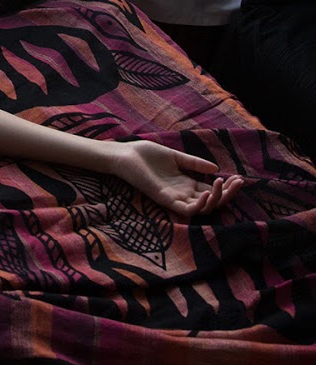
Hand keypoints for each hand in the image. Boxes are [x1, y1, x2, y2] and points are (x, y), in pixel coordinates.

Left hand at [111, 140, 242, 217]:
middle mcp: (183, 194)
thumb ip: (194, 163)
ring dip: (216, 198)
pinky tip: (207, 194)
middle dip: (228, 194)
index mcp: (186, 183)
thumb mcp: (175, 157)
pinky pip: (186, 210)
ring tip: (223, 183)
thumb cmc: (146, 155)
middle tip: (238, 183)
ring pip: (203, 208)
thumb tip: (216, 168)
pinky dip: (199, 205)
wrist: (124, 155)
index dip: (227, 187)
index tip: (240, 178)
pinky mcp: (164, 200)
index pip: (212, 190)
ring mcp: (174, 198)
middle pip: (212, 202)